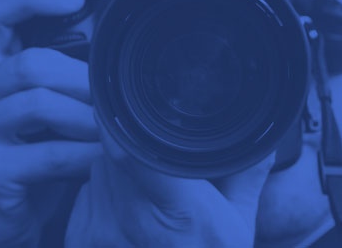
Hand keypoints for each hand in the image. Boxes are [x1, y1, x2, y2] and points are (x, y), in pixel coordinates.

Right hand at [0, 0, 99, 246]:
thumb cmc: (20, 172)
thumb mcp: (34, 120)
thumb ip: (54, 84)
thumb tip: (107, 50)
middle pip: (32, 62)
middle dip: (84, 79)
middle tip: (114, 99)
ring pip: (41, 103)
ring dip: (88, 119)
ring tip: (112, 132)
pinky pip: (49, 153)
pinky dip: (84, 156)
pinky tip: (101, 161)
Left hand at [65, 128, 275, 246]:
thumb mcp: (240, 224)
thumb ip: (246, 174)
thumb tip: (261, 137)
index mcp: (180, 212)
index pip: (135, 150)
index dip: (129, 124)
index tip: (131, 106)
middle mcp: (133, 222)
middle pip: (118, 152)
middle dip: (138, 149)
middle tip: (164, 174)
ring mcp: (102, 232)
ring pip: (99, 168)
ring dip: (119, 170)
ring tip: (149, 198)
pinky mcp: (80, 239)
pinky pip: (87, 192)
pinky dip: (104, 194)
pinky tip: (130, 215)